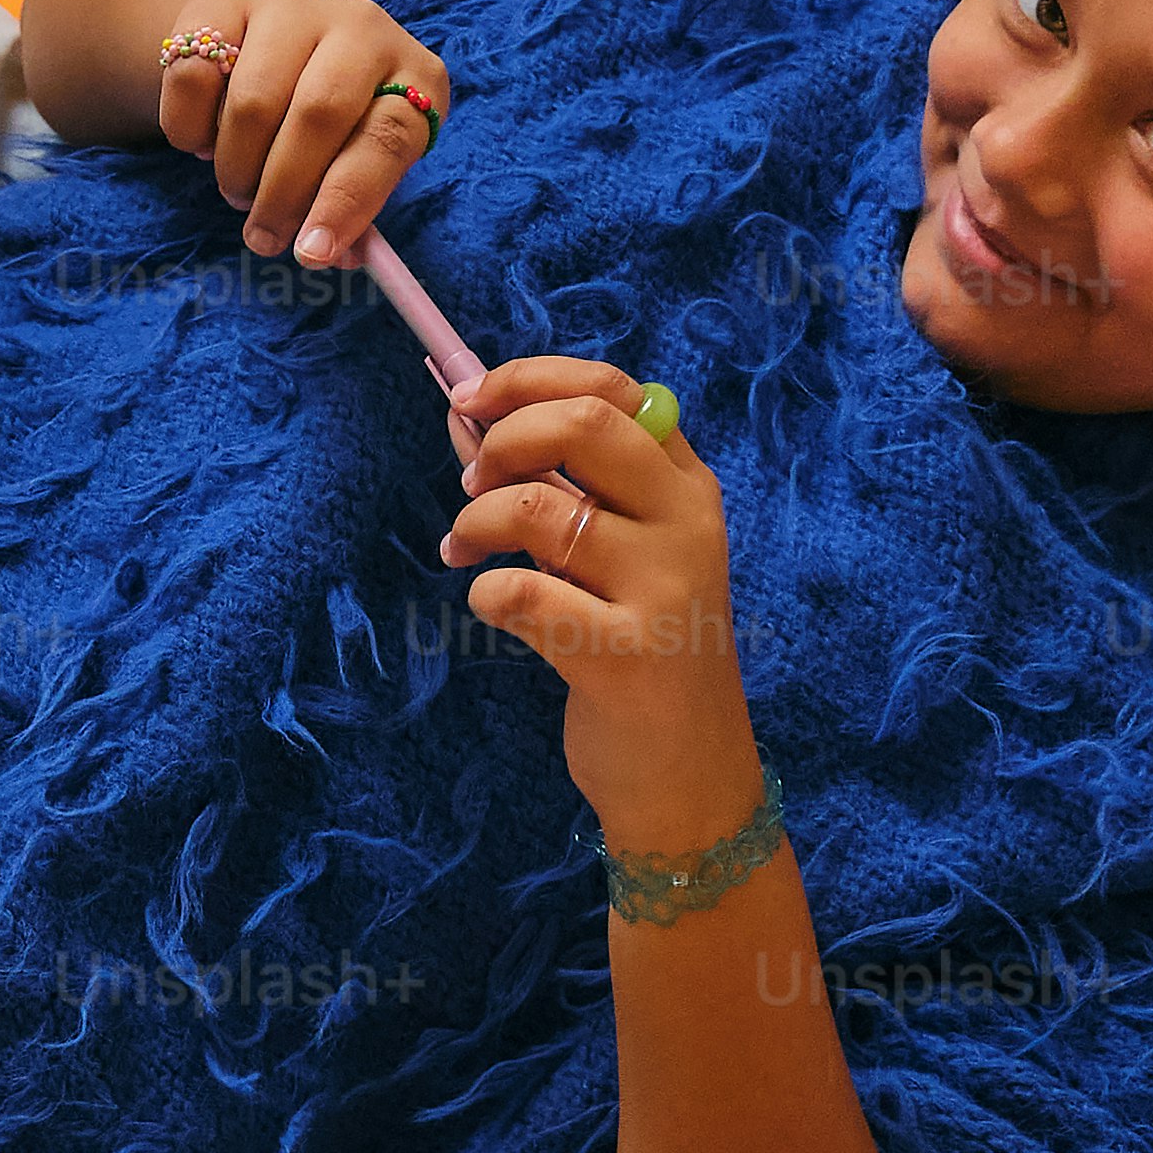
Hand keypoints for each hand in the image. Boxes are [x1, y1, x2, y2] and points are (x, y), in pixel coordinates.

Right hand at [153, 0, 453, 268]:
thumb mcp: (361, 161)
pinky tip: (206, 143)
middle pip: (318, 114)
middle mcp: (362, 27)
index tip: (312, 253)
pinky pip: (192, 76)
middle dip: (283, 193)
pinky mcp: (223, 4)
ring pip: (252, 101)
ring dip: (237, 168)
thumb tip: (323, 255)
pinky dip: (190, 130)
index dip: (348, 202)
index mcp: (415, 74)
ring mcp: (291, 8)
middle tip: (263, 235)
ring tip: (240, 190)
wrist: (277, 40)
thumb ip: (351, 211)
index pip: (387, 137)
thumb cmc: (336, 124)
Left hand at [440, 357, 760, 841]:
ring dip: (477, 521)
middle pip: (585, 423)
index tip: (470, 399)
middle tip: (470, 481)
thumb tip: (464, 416)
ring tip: (464, 551)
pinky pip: (523, 594)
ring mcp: (666, 588)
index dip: (530, 378)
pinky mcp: (628, 655)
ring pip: (539, 508)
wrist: (686, 774)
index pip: (616, 388)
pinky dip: (486, 594)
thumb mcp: (606, 555)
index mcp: (687, 485)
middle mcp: (687, 523)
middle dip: (503, 439)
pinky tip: (491, 607)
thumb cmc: (637, 651)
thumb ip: (546, 481)